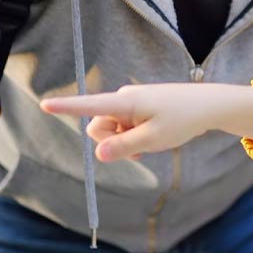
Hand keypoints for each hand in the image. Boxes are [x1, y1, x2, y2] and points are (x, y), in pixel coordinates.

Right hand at [41, 83, 252, 159]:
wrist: (207, 105)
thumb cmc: (182, 120)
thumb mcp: (153, 139)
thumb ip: (124, 146)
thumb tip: (98, 153)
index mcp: (125, 102)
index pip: (89, 105)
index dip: (66, 107)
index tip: (44, 104)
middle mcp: (123, 98)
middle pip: (97, 126)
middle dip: (110, 142)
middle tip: (138, 148)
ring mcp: (130, 103)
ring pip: (111, 130)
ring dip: (124, 142)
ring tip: (150, 143)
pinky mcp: (137, 107)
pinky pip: (123, 127)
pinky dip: (131, 138)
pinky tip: (151, 141)